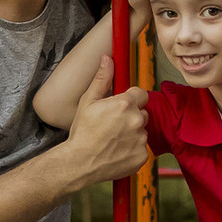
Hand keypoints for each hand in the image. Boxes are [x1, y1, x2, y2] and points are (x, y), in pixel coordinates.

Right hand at [64, 55, 150, 185]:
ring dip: (132, 133)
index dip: (131, 99)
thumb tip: (107, 58)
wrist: (80, 162)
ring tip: (113, 140)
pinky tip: (117, 151)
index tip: (121, 106)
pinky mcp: (142, 156)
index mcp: (125, 104)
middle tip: (113, 125)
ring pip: (142, 131)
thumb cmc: (82, 132)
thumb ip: (102, 79)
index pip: (141, 94)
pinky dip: (132, 150)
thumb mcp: (88, 101)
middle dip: (131, 116)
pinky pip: (141, 148)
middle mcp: (136, 120)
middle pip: (142, 112)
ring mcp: (141, 139)